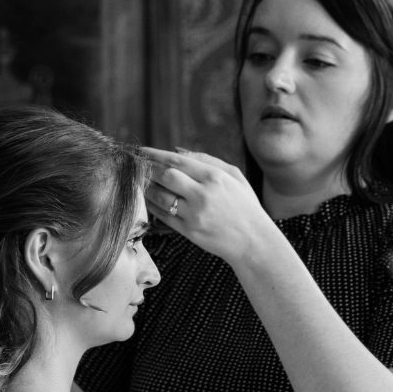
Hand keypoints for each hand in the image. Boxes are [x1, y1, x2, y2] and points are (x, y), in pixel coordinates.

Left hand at [140, 146, 277, 265]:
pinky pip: (163, 216)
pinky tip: (151, 200)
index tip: (141, 151)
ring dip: (147, 188)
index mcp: (214, 177)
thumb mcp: (234, 176)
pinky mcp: (189, 231)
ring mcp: (194, 214)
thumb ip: (207, 160)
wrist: (253, 241)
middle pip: (164, 176)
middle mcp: (203, 194)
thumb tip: (178, 151)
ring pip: (160, 196)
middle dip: (148, 170)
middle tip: (139, 167)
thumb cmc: (245, 205)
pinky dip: (153, 206)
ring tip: (143, 183)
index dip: (154, 154)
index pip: (176, 161)